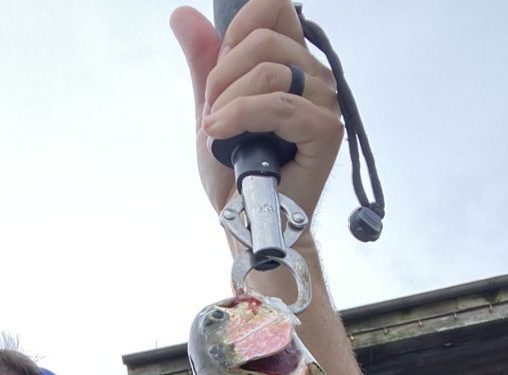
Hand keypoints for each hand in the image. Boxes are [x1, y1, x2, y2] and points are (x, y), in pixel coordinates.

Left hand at [170, 0, 342, 218]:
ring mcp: (323, 103)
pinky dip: (241, 117)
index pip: (275, 7)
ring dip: (229, 103)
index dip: (239, 30)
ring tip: (219, 133)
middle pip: (263, 39)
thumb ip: (204, 61)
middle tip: (215, 116)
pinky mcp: (326, 131)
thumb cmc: (234, 173)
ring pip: (269, 71)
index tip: (219, 72)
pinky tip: (222, 135)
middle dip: (223, 78)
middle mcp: (314, 77)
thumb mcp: (211, 108)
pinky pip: (280, 106)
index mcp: (292, 64)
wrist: (242, 220)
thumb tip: (182, 14)